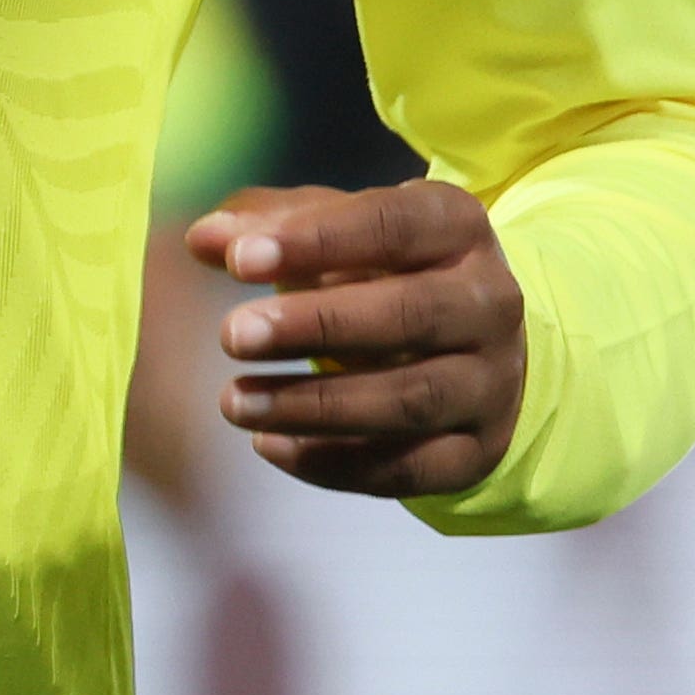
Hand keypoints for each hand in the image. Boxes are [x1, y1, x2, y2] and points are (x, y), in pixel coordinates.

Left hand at [181, 178, 526, 499]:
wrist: (478, 340)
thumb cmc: (387, 267)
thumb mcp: (338, 228)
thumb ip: (270, 225)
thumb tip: (203, 239)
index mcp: (456, 225)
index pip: (392, 225)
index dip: (316, 241)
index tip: (239, 262)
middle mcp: (490, 302)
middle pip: (410, 314)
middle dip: (316, 327)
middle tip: (232, 335)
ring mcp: (491, 382)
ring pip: (409, 400)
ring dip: (315, 407)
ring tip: (235, 401)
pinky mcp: (478, 451)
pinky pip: (410, 469)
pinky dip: (336, 464)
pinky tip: (270, 445)